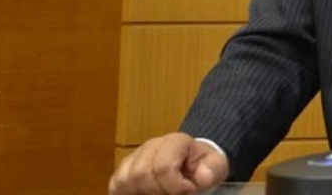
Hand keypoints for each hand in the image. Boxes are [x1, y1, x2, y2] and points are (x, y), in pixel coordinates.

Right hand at [109, 132, 228, 194]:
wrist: (192, 160)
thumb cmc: (202, 164)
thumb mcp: (216, 165)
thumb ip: (212, 170)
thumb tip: (202, 178)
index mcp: (174, 142)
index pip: (163, 166)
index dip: (175, 187)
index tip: (188, 192)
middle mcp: (150, 147)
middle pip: (140, 174)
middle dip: (158, 192)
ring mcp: (133, 158)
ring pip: (124, 180)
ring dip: (141, 194)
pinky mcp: (122, 172)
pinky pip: (115, 186)